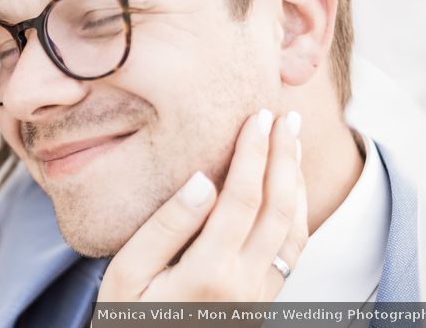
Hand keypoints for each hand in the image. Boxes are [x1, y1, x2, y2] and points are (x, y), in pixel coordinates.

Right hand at [97, 109, 307, 300]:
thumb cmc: (126, 318)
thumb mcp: (127, 272)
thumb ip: (166, 226)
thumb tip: (203, 179)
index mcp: (208, 272)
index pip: (243, 198)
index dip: (254, 153)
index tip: (257, 118)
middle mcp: (243, 284)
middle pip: (278, 208)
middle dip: (284, 157)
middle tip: (285, 117)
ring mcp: (258, 297)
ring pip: (294, 230)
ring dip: (297, 182)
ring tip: (291, 143)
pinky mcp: (262, 303)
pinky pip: (292, 252)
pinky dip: (298, 213)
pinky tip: (290, 191)